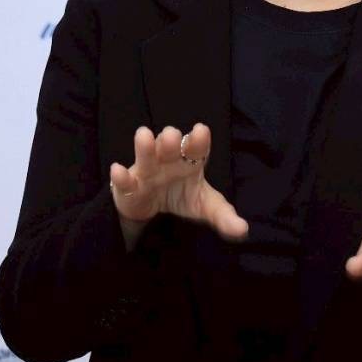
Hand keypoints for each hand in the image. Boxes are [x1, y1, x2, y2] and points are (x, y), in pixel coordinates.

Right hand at [108, 123, 247, 246]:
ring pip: (145, 157)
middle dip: (171, 141)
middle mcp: (168, 161)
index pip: (197, 149)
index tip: (201, 131)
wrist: (153, 211)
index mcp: (190, 162)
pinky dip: (120, 176)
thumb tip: (243, 230)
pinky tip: (118, 170)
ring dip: (145, 148)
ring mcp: (147, 172)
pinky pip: (124, 181)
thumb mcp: (206, 207)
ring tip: (144, 136)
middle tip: (172, 135)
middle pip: (169, 147)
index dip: (198, 140)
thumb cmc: (183, 197)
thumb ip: (224, 217)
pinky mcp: (128, 187)